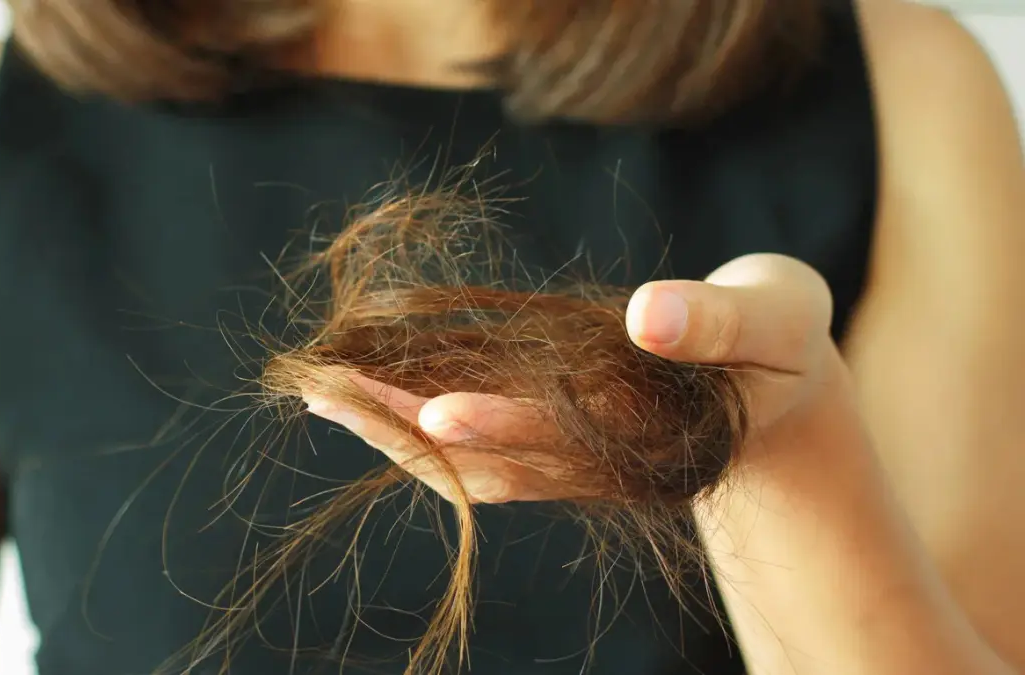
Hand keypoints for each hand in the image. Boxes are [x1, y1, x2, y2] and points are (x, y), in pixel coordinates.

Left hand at [301, 253, 848, 504]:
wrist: (776, 390)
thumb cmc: (779, 345)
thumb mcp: (772, 321)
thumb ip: (714, 320)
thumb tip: (646, 313)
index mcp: (653, 430)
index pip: (568, 436)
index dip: (501, 423)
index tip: (432, 410)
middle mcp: (600, 455)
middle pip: (497, 459)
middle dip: (411, 429)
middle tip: (327, 394)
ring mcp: (573, 455)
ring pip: (478, 462)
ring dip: (401, 433)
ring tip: (325, 398)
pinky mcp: (557, 443)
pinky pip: (482, 448)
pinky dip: (425, 427)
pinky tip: (374, 403)